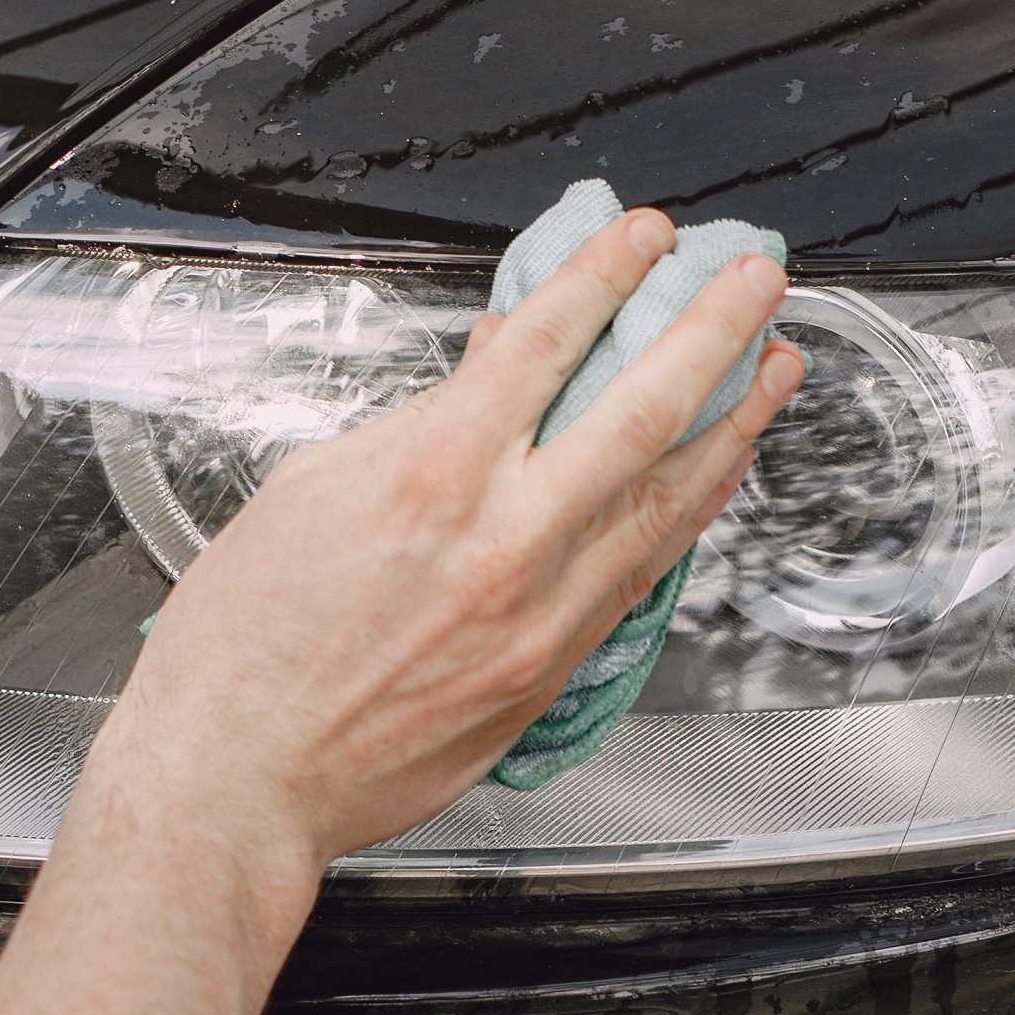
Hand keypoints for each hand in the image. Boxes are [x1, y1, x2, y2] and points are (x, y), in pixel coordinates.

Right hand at [95, 208, 801, 880]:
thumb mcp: (309, 492)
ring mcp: (540, 613)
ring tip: (774, 369)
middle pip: (641, 411)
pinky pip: (642, 573)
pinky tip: (714, 477)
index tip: (645, 236)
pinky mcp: (551, 673)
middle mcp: (503, 540)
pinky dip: (686, 513)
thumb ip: (413, 426)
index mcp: (431, 475)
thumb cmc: (244, 646)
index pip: (544, 344)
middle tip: (756, 278)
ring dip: (732, 425)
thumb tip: (485, 374)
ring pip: (667, 501)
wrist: (239, 777)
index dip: (605, 275)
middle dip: (711, 330)